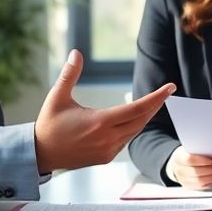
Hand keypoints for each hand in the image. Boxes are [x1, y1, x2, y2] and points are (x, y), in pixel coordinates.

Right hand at [34, 50, 174, 173]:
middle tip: (166, 92)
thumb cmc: (49, 124)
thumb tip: (76, 53)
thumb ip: (69, 74)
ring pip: (134, 131)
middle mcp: (107, 138)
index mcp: (99, 122)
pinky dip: (132, 129)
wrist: (41, 154)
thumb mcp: (57, 97)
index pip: (137, 108)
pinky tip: (133, 120)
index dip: (156, 97)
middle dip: (155, 106)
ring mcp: (107, 150)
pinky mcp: (105, 157)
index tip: (170, 88)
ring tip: (153, 103)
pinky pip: (125, 141)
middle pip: (141, 120)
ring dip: (144, 117)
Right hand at [166, 147, 211, 188]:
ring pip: (201, 181)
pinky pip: (203, 186)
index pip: (190, 160)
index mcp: (179, 158)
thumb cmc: (187, 154)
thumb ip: (201, 149)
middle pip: (197, 172)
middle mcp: (180, 170)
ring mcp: (184, 180)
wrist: (179, 163)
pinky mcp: (190, 187)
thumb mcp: (191, 148)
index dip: (204, 161)